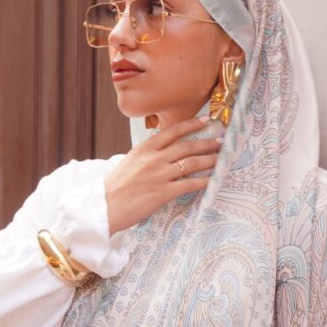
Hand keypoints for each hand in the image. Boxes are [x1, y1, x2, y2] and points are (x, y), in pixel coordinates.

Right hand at [104, 117, 222, 233]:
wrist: (105, 206)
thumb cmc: (116, 186)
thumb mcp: (130, 161)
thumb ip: (147, 154)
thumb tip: (163, 150)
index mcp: (145, 148)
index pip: (172, 131)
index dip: (192, 124)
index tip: (206, 120)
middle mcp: (154, 158)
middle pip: (187, 146)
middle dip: (207, 142)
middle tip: (221, 140)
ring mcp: (160, 175)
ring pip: (192, 163)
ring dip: (210, 160)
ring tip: (221, 158)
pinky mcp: (163, 193)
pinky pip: (189, 184)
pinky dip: (203, 182)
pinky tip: (212, 180)